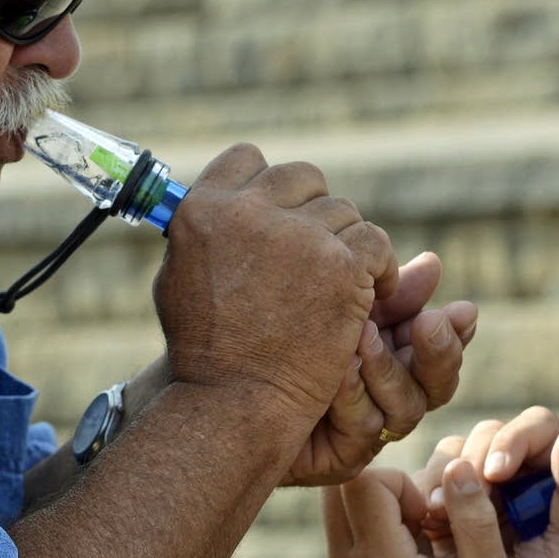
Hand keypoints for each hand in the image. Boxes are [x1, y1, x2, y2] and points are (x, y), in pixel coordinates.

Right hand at [153, 144, 397, 444]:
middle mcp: (248, 211)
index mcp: (203, 208)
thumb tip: (218, 204)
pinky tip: (371, 293)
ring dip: (346, 244)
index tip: (280, 213)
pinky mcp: (340, 264)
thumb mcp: (179, 278)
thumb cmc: (204, 351)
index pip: (247, 157)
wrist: (236, 400)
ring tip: (340, 281)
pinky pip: (375, 242)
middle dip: (314, 211)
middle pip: (302, 177)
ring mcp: (298, 235)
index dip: (269, 185)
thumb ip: (205, 232)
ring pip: (343, 211)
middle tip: (318, 251)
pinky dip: (379, 268)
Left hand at [282, 252, 479, 486]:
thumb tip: (434, 264)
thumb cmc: (280, 340)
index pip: (440, 352)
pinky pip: (361, 430)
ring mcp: (367, 433)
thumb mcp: (339, 307)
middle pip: (437, 388)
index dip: (456, 334)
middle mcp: (390, 401)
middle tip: (428, 322)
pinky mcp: (341, 459)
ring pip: (405, 410)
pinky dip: (350, 395)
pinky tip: (336, 369)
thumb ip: (387, 293)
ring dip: (386, 370)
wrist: (222, 384)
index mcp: (397, 361)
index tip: (462, 310)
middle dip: (437, 354)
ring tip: (362, 335)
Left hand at [321, 462, 515, 557]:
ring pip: (337, 515)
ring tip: (418, 545)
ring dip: (375, 513)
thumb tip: (458, 463)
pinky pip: (342, 545)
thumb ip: (473, 515)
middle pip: (340, 489)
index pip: (365, 479)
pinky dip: (371, 540)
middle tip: (421, 520)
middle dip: (381, 488)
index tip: (431, 516)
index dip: (402, 483)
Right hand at [419, 409, 558, 557]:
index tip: (497, 473)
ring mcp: (478, 488)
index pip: (537, 428)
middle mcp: (517, 473)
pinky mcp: (446, 505)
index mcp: (554, 475)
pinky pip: (430, 479)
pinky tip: (429, 522)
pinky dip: (426, 492)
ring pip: (457, 450)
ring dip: (448, 476)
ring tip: (441, 514)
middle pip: (491, 431)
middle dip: (475, 459)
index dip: (514, 440)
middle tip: (467, 498)